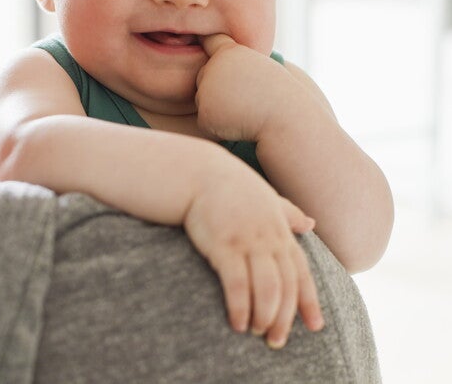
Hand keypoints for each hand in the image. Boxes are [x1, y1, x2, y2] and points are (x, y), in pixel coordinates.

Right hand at [183, 170, 323, 348]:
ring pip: (266, 287)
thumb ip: (288, 213)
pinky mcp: (223, 245)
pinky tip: (238, 323)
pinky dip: (240, 305)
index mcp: (280, 230)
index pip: (301, 272)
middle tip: (277, 341)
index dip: (309, 301)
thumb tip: (311, 223)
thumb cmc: (231, 187)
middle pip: (285, 286)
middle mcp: (268, 238)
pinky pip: (236, 282)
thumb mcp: (266, 198)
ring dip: (264, 315)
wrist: (199, 173)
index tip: (315, 327)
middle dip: (284, 317)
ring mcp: (247, 241)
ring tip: (258, 333)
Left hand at [195, 34, 292, 141]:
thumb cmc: (282, 94)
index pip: (211, 42)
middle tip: (245, 98)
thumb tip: (224, 64)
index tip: (202, 38)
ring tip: (246, 111)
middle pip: (203, 77)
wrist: (287, 118)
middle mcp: (213, 68)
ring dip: (219, 110)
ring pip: (203, 102)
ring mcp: (205, 92)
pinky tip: (239, 125)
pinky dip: (218, 128)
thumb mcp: (265, 68)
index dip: (207, 43)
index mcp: (229, 53)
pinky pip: (206, 122)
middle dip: (217, 89)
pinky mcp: (204, 114)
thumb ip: (240, 64)